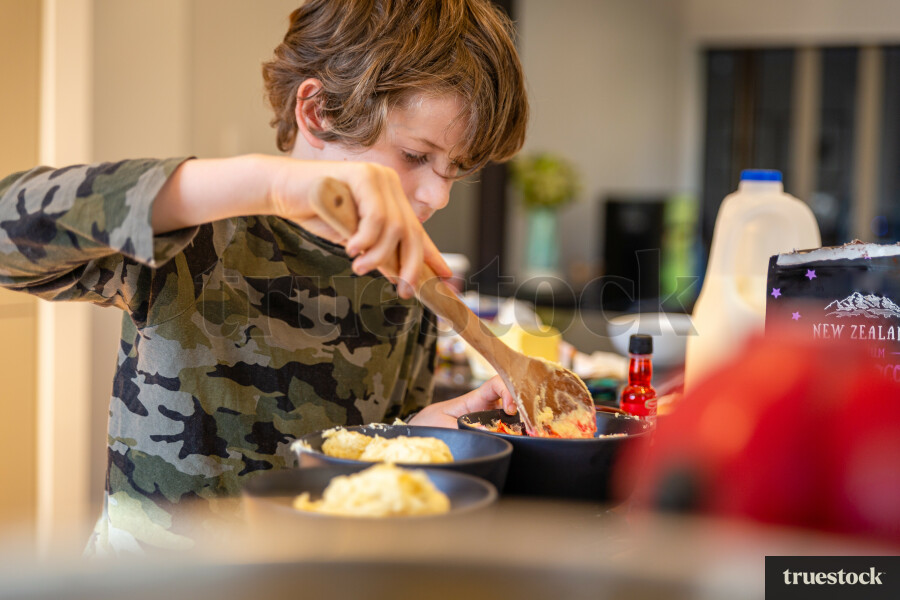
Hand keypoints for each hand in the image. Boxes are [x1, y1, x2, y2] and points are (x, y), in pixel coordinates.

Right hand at [268, 158, 450, 297]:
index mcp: (390, 197)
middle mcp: (389, 183)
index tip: (445, 277)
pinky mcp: (362, 174)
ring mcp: (377, 176)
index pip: (417, 230)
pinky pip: (375, 216)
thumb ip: (378, 251)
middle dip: (410, 266)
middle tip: (402, 290)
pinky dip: (366, 239)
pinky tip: (351, 249)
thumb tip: (402, 275)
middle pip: (412, 232)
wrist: (282, 191)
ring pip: (394, 227)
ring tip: (358, 267)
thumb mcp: (354, 239)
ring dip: (378, 255)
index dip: (432, 255)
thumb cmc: (316, 213)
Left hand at [408, 375, 517, 427]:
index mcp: (475, 399)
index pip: (497, 384)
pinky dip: (518, 431)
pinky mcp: (491, 430)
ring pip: (513, 414)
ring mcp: (490, 418)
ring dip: (523, 420)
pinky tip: (524, 437)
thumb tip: (484, 431)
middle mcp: (486, 406)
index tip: (510, 408)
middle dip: (523, 406)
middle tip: (528, 422)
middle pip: (511, 398)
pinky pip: (508, 428)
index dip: (508, 390)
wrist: (422, 430)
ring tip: (531, 431)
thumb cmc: (431, 422)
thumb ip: (461, 428)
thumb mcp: (442, 424)